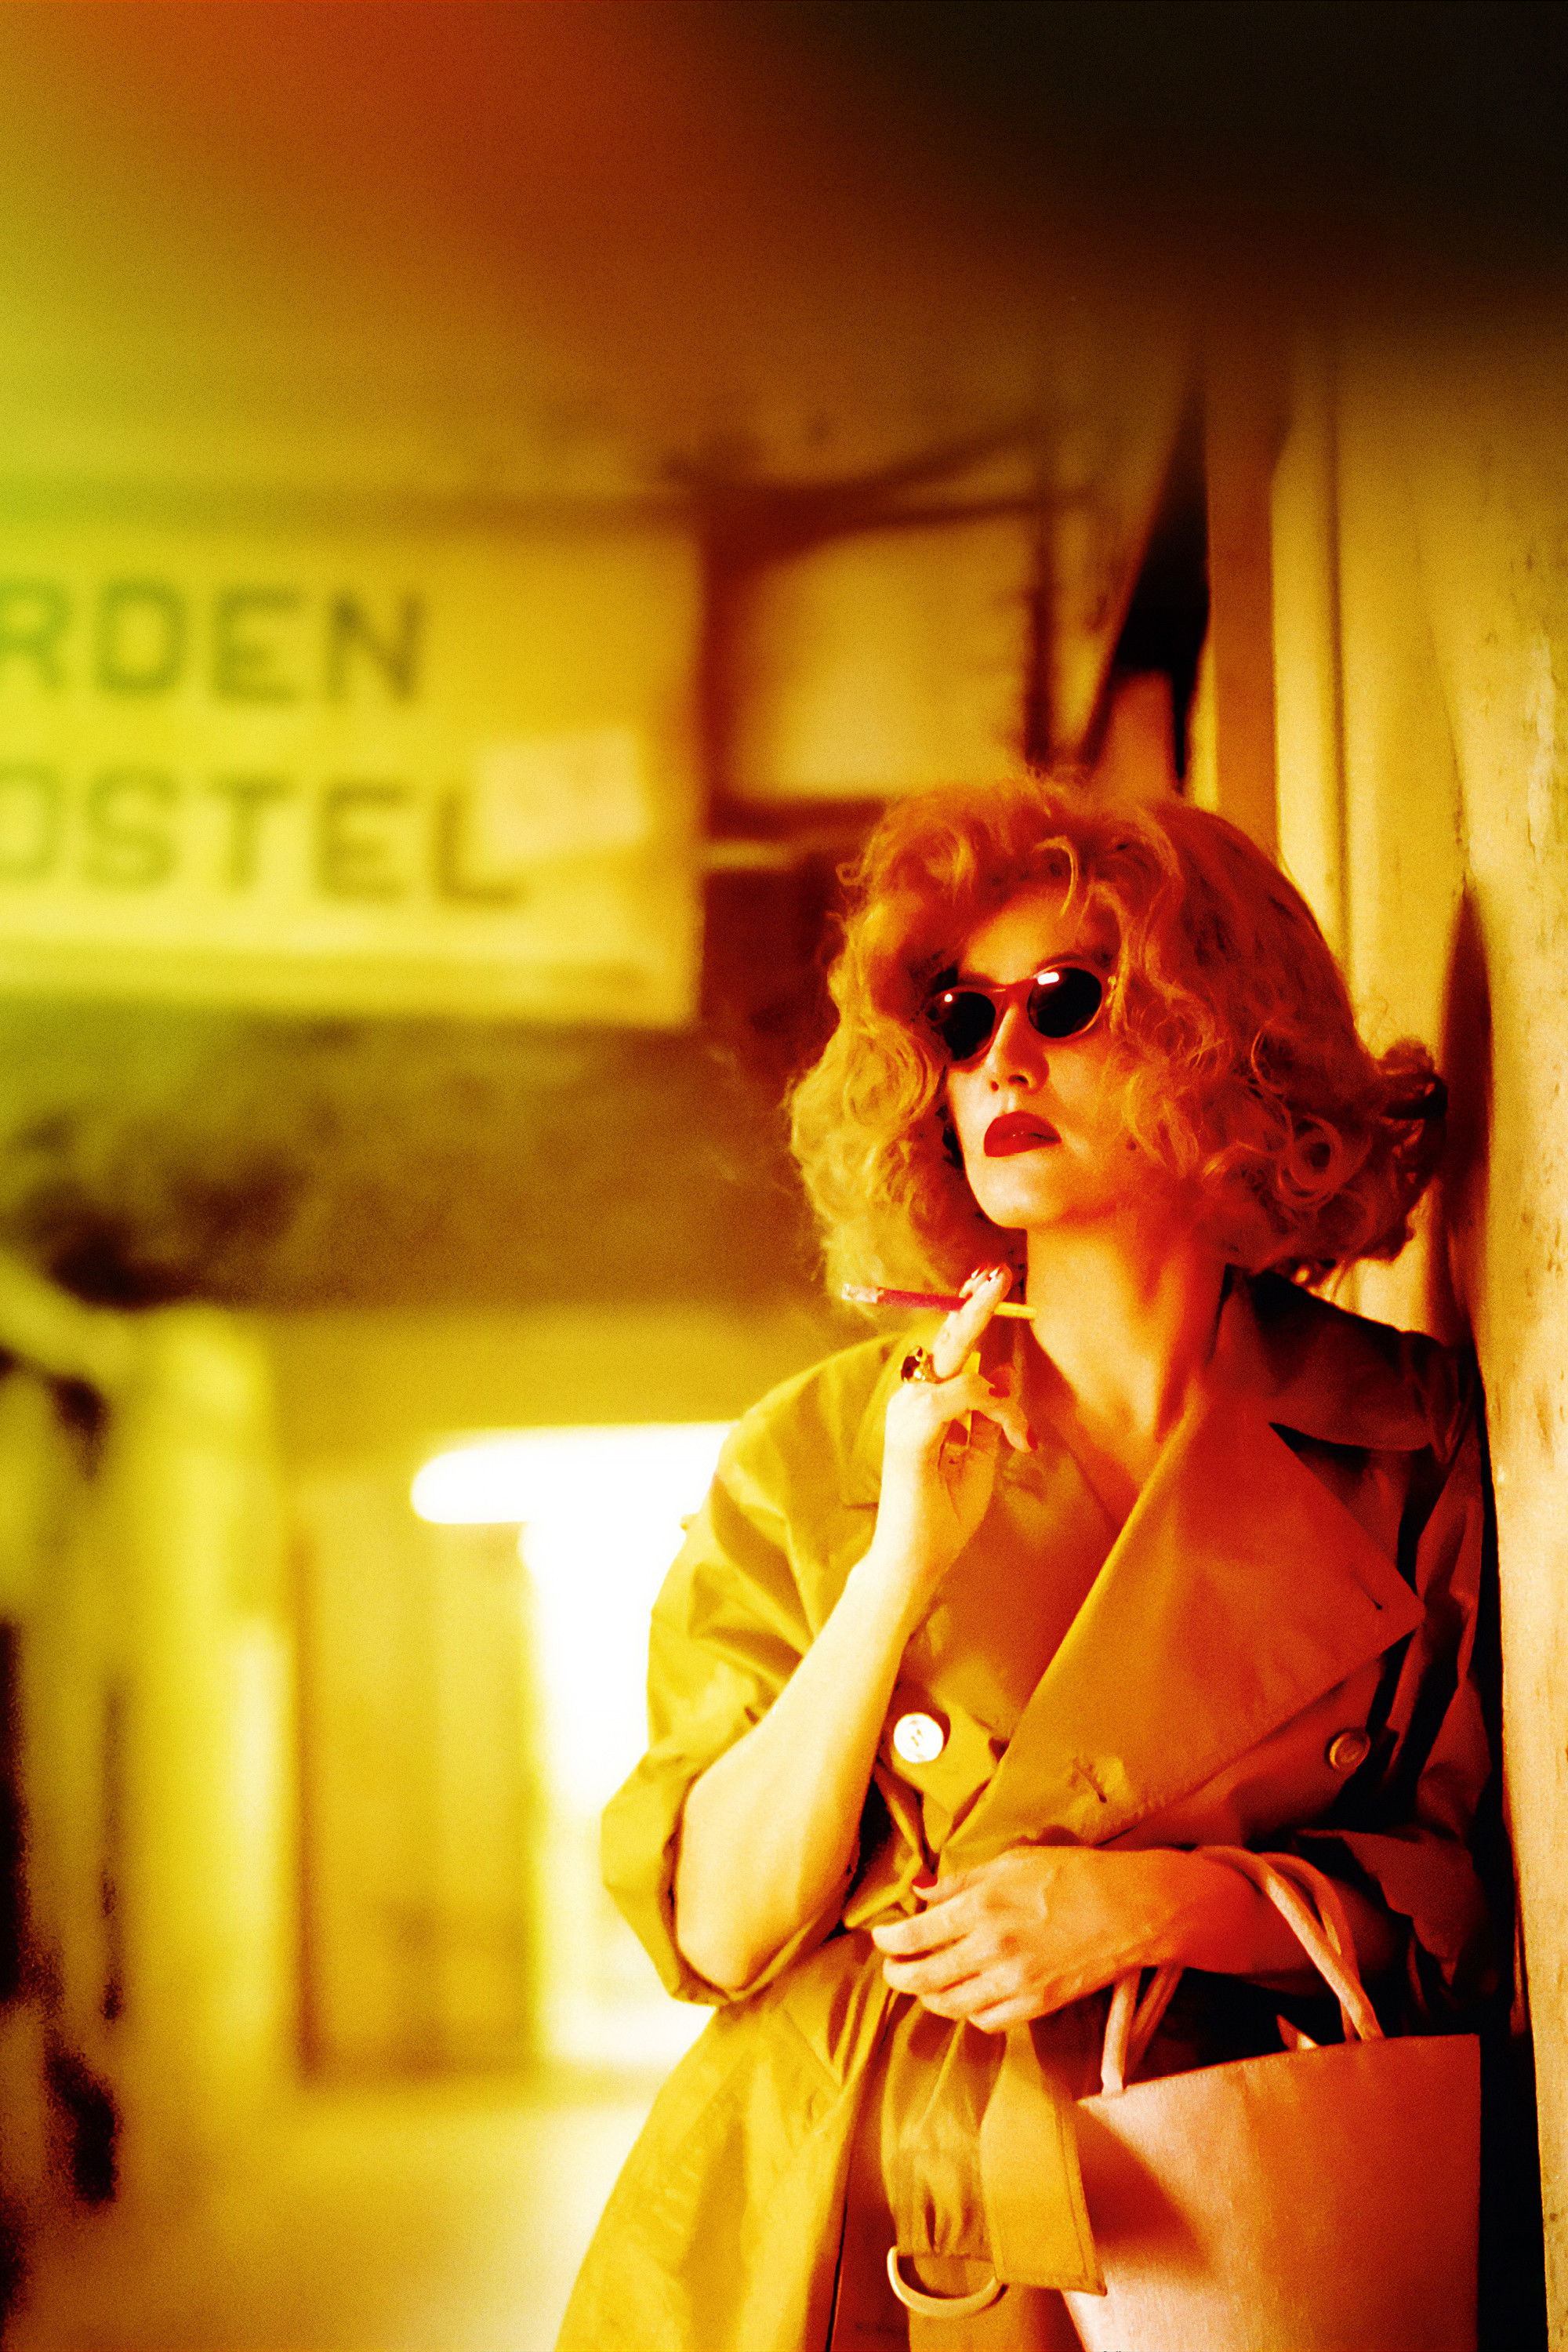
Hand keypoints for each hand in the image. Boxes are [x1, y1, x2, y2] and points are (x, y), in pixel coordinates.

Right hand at [870, 1267, 1033, 1601]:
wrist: (913, 1561)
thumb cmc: (939, 1515)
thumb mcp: (978, 1458)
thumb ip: (987, 1415)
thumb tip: (1000, 1369)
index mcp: (923, 1404)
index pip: (950, 1348)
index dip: (970, 1313)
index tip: (990, 1281)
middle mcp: (910, 1400)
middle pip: (948, 1340)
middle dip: (975, 1305)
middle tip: (998, 1273)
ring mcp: (906, 1413)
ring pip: (965, 1371)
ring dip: (1001, 1401)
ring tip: (1019, 1436)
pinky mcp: (911, 1431)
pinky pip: (958, 1395)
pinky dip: (989, 1406)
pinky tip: (1007, 1431)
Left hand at [870, 1846, 1192, 2031]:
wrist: (1130, 1908)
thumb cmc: (1074, 1874)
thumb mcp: (1013, 1861)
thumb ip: (962, 1881)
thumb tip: (922, 1892)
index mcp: (982, 1906)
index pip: (915, 1934)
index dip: (889, 1940)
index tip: (881, 1938)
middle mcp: (991, 1948)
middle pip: (923, 1977)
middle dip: (898, 1976)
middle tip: (892, 1969)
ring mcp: (1014, 1982)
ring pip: (950, 2005)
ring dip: (929, 1998)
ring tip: (924, 1986)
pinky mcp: (1037, 2005)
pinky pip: (987, 2021)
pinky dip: (969, 2013)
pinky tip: (968, 1998)